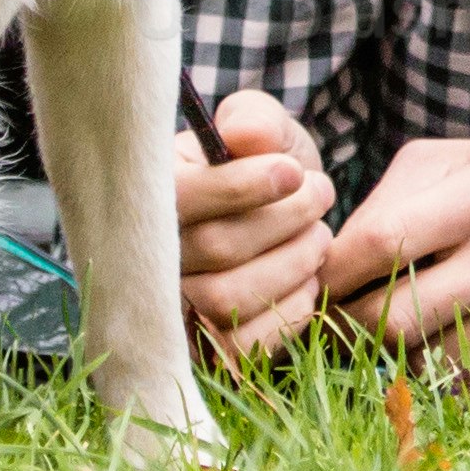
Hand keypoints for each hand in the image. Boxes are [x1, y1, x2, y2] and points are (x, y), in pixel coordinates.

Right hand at [170, 87, 334, 364]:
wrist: (282, 217)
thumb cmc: (262, 167)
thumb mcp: (260, 128)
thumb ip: (254, 120)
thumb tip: (248, 138)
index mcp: (152, 194)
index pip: (180, 197)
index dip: (240, 187)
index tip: (292, 171)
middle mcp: (149, 257)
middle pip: (216, 246)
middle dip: (284, 218)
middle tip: (320, 193)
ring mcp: (175, 309)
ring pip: (229, 297)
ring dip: (293, 261)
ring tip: (318, 234)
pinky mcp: (206, 350)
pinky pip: (245, 345)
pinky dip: (289, 310)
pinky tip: (306, 279)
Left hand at [318, 136, 469, 368]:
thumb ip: (396, 195)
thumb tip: (330, 261)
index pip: (379, 242)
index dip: (332, 276)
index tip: (317, 287)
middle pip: (396, 316)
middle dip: (351, 330)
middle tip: (341, 328)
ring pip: (432, 363)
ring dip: (399, 360)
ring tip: (397, 339)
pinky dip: (450, 380)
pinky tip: (447, 355)